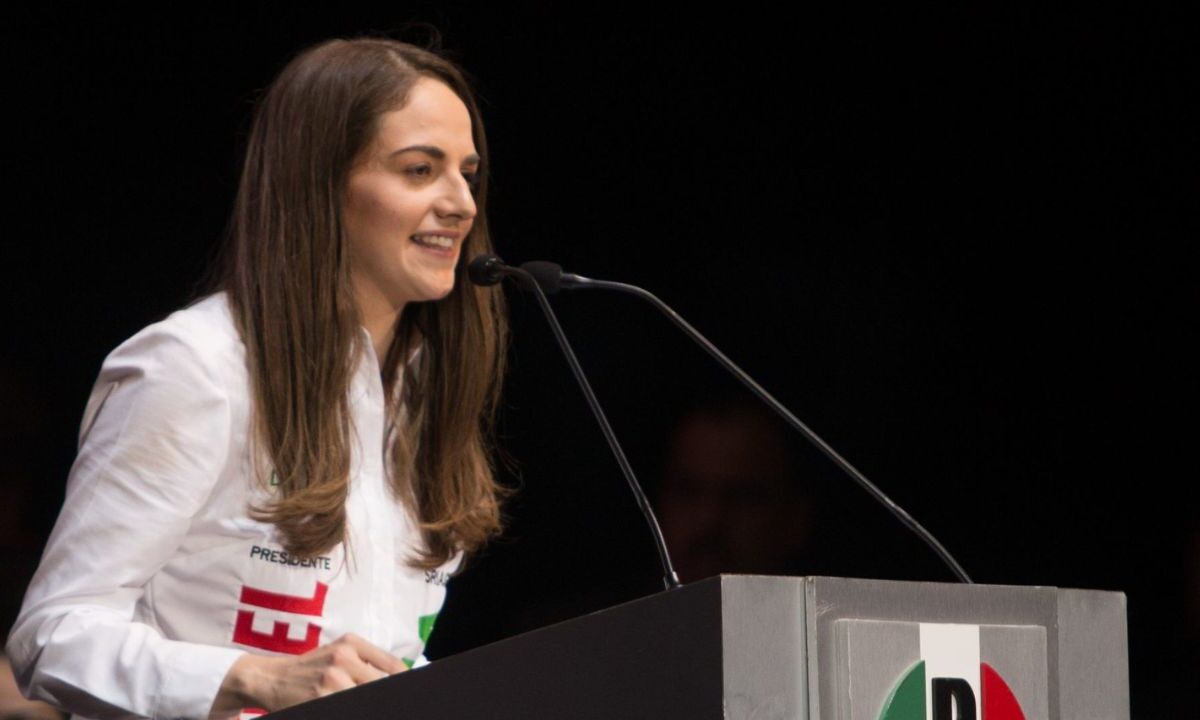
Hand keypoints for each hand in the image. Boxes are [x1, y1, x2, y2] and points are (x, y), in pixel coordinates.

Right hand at [214, 634, 407, 713]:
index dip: (406, 678)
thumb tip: (402, 673)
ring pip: (367, 694)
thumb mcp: (338, 654)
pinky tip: (339, 699)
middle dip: (388, 692)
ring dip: (366, 698)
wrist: (269, 677)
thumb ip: (367, 662)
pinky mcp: (320, 699)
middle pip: (382, 682)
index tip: (412, 687)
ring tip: (350, 694)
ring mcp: (331, 680)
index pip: (393, 665)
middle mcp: (343, 658)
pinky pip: (347, 702)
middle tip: (388, 697)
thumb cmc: (309, 668)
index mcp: (351, 643)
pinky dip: (349, 703)